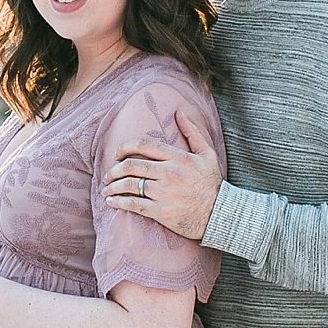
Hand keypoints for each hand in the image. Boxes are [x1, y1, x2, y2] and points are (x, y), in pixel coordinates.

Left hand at [104, 109, 220, 243]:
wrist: (220, 214)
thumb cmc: (212, 184)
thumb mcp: (207, 154)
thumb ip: (193, 132)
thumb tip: (179, 113)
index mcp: (178, 157)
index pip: (143, 145)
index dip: (124, 147)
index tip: (117, 153)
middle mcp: (169, 173)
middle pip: (131, 166)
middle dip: (113, 169)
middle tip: (107, 174)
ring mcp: (164, 193)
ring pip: (129, 185)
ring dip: (113, 186)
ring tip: (106, 189)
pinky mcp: (161, 212)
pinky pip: (134, 205)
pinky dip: (119, 202)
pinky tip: (111, 202)